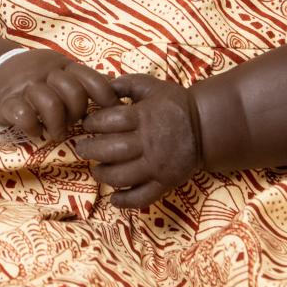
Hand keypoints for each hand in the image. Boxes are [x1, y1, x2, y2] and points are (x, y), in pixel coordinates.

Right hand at [0, 48, 119, 142]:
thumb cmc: (31, 78)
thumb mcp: (57, 71)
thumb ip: (80, 79)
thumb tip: (114, 90)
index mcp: (61, 64)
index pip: (91, 77)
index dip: (105, 96)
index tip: (110, 110)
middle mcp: (45, 72)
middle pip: (73, 92)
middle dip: (77, 112)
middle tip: (72, 123)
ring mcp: (25, 86)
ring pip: (50, 104)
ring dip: (57, 125)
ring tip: (55, 132)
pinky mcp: (6, 102)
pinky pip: (24, 116)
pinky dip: (33, 128)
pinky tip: (34, 130)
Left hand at [71, 73, 202, 208]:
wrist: (205, 126)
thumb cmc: (175, 104)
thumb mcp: (152, 86)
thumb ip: (126, 84)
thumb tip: (101, 86)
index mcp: (145, 116)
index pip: (110, 121)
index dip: (92, 123)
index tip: (86, 124)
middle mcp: (150, 142)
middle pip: (111, 150)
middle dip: (90, 150)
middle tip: (81, 149)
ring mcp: (158, 165)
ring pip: (122, 176)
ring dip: (103, 174)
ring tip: (96, 170)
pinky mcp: (166, 182)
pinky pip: (143, 196)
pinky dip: (125, 201)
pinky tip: (114, 198)